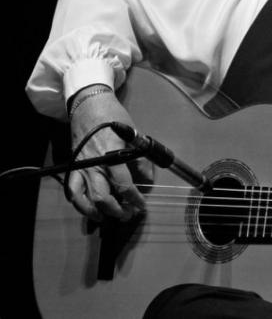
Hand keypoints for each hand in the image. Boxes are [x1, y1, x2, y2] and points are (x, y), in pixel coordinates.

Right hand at [68, 84, 152, 221]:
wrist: (89, 105)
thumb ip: (141, 161)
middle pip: (102, 197)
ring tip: (107, 217)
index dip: (134, 200)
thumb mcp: (135, 136)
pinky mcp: (73, 166)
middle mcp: (94, 165)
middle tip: (127, 215)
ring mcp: (81, 167)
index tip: (141, 207)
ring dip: (95, 212)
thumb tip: (147, 181)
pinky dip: (78, 202)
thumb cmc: (114, 118)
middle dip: (116, 211)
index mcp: (112, 156)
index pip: (124, 186)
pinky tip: (88, 207)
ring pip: (83, 198)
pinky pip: (71, 190)